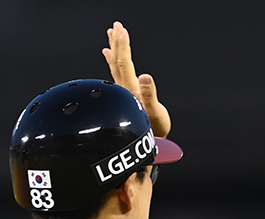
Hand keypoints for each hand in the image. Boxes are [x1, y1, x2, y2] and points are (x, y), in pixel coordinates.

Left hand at [103, 20, 170, 136]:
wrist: (149, 146)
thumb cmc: (154, 132)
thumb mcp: (155, 114)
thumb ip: (149, 96)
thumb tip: (146, 78)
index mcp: (131, 90)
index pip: (125, 64)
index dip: (123, 46)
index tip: (121, 30)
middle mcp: (124, 89)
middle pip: (117, 61)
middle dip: (117, 42)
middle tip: (116, 26)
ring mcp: (123, 91)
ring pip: (115, 65)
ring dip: (114, 48)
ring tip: (111, 34)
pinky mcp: (125, 95)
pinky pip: (115, 73)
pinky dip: (112, 61)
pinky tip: (108, 55)